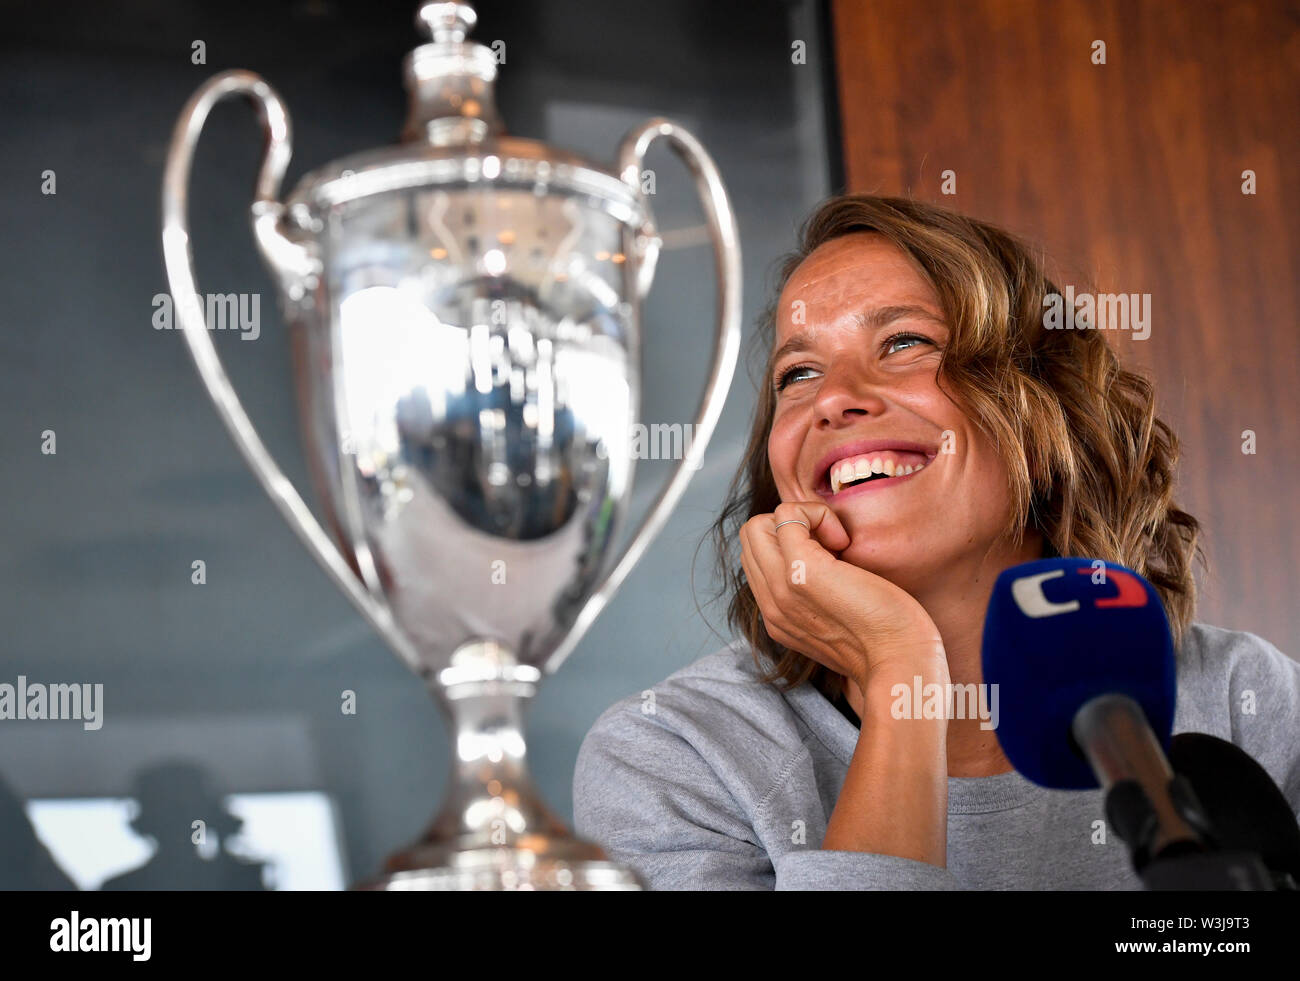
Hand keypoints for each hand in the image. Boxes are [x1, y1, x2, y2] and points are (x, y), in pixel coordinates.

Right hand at [738, 501, 944, 688]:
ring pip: (758, 524)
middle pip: (750, 538)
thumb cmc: (888, 640)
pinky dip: (817, 514)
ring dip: (801, 519)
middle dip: (789, 527)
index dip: (789, 544)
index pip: (756, 559)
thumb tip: (829, 557)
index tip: (830, 559)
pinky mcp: (801, 570)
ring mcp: (781, 587)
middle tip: (832, 546)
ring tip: (836, 544)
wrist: (900, 663)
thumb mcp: (840, 622)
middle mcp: (771, 604)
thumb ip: (820, 599)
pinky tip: (843, 541)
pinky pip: (787, 515)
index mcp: (777, 618)